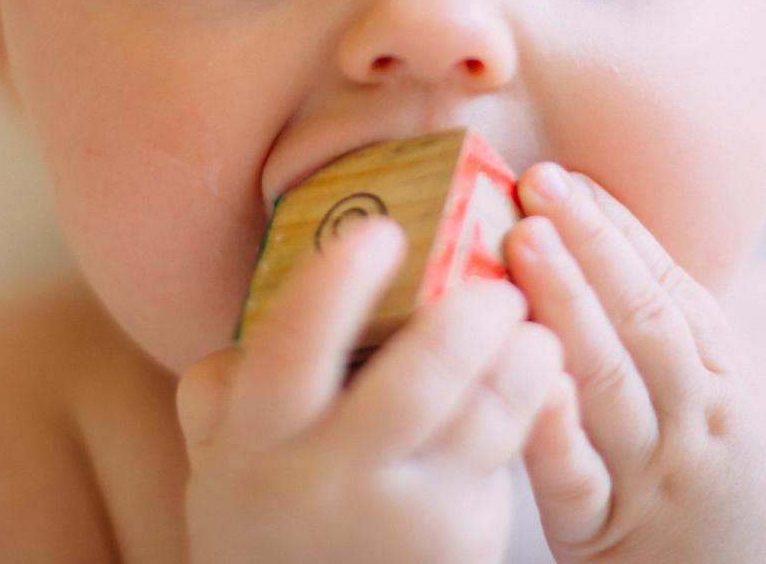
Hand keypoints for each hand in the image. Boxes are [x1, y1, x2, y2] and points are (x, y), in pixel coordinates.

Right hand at [177, 217, 562, 563]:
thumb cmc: (265, 517)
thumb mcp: (221, 454)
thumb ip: (226, 382)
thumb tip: (266, 294)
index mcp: (260, 439)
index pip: (294, 348)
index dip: (338, 285)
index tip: (381, 231)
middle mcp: (331, 479)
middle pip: (415, 387)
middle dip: (465, 323)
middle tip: (494, 284)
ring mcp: (405, 519)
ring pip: (483, 424)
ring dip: (521, 364)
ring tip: (535, 323)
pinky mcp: (463, 543)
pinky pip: (507, 460)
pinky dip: (534, 406)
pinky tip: (544, 371)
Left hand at [504, 164, 765, 562]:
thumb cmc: (739, 493)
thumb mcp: (727, 408)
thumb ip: (672, 341)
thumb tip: (603, 254)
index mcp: (722, 378)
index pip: (667, 287)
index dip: (615, 226)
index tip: (568, 174)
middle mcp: (694, 417)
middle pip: (642, 317)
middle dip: (589, 243)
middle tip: (539, 182)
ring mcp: (654, 475)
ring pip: (611, 378)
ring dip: (567, 302)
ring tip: (523, 238)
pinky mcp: (607, 536)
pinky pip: (580, 480)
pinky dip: (557, 428)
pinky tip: (531, 377)